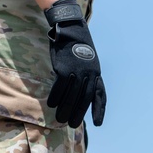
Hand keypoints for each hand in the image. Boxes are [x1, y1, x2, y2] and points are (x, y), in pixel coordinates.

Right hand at [45, 0, 105, 127]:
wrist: (70, 28)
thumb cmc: (76, 46)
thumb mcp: (88, 61)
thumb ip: (86, 76)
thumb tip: (81, 92)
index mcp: (97, 74)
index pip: (100, 95)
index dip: (99, 110)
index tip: (98, 124)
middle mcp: (90, 74)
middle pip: (84, 98)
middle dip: (78, 113)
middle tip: (72, 125)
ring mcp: (78, 71)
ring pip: (72, 95)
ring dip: (65, 108)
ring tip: (60, 119)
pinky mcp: (65, 67)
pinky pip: (60, 86)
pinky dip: (56, 96)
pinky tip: (51, 104)